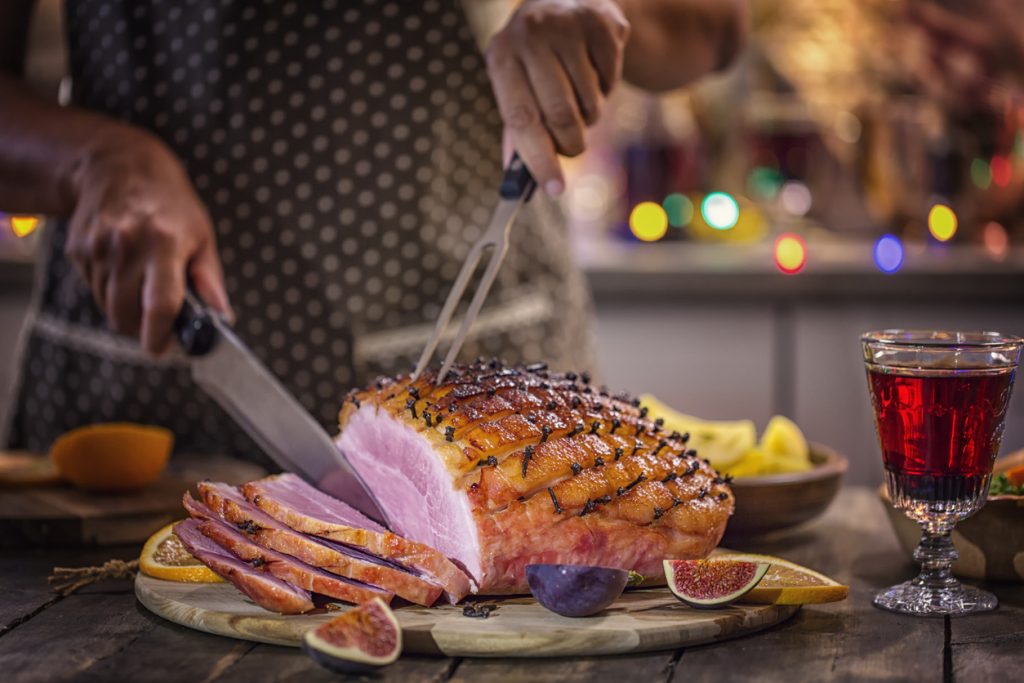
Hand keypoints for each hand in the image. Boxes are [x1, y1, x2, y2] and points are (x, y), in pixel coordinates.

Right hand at [65, 128, 230, 354]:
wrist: (119, 166)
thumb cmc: (170, 203)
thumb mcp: (202, 235)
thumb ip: (209, 280)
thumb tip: (221, 316)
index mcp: (165, 243)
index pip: (161, 304)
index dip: (160, 334)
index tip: (162, 349)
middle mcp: (127, 246)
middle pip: (126, 314)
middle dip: (141, 329)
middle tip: (157, 325)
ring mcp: (98, 247)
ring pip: (108, 306)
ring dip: (126, 311)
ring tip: (143, 288)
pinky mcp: (79, 249)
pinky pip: (93, 289)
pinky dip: (110, 292)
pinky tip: (124, 269)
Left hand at [486, 0, 629, 195]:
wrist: (570, 0)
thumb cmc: (538, 58)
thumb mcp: (518, 84)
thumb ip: (518, 129)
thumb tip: (516, 178)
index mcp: (501, 57)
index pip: (521, 119)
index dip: (539, 159)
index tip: (555, 189)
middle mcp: (529, 35)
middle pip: (560, 114)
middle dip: (571, 143)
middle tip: (573, 148)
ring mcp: (566, 25)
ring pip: (590, 101)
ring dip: (590, 114)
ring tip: (580, 96)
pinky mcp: (600, 22)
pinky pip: (611, 80)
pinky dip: (607, 88)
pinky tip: (594, 70)